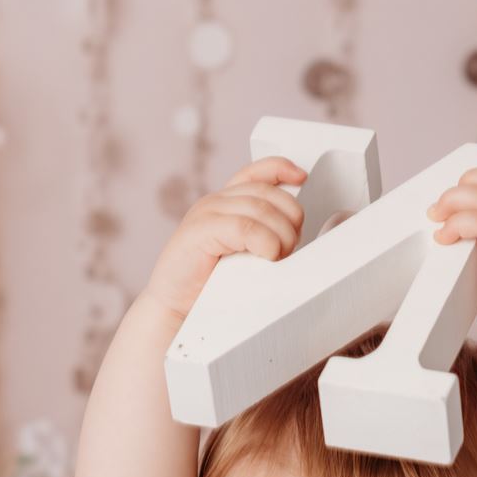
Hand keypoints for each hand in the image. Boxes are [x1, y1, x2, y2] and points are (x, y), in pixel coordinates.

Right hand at [140, 156, 306, 320]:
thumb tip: (296, 230)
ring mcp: (206, 213)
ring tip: (277, 257)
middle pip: (268, 193)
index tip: (301, 177)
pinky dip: (264, 242)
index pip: (257, 171)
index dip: (282, 168)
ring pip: (260, 209)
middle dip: (289, 218)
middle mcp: (216, 202)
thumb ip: (264, 235)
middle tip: (289, 248)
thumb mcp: (245, 254)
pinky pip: (244, 227)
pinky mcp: (200, 230)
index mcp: (227, 203)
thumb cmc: (211, 286)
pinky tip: (266, 255)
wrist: (175, 308)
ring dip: (280, 235)